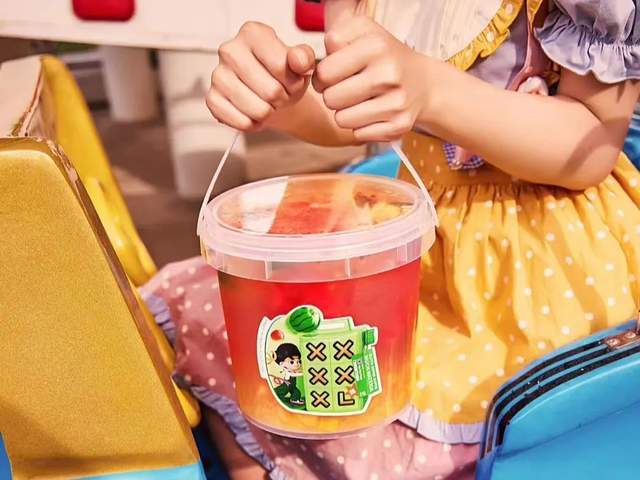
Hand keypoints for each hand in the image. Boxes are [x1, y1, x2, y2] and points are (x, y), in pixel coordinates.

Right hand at [207, 21, 315, 129]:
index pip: (281, 66)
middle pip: (272, 91)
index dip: (294, 82)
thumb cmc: (284, 74)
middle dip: (282, 99)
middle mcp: (229, 50)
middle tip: (280, 95)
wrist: (271, 92)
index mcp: (252, 33)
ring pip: (258, 110)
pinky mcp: (212, 99)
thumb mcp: (301, 62)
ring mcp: (217, 75)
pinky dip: (253, 124)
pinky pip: (241, 122)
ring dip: (269, 113)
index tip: (292, 80)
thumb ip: (304, 58)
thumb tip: (299, 62)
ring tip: (268, 102)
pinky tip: (254, 113)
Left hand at [313, 16, 429, 141]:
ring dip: (345, 112)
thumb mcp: (362, 33)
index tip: (334, 74)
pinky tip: (373, 113)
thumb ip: (336, 38)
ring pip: (341, 120)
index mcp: (376, 47)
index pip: (324, 73)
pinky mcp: (399, 126)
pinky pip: (358, 134)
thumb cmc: (383, 57)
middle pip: (330, 99)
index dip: (322, 76)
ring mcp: (396, 103)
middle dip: (333, 95)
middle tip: (348, 88)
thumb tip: (323, 59)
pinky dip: (361, 126)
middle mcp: (388, 74)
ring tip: (360, 100)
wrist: (423, 83)